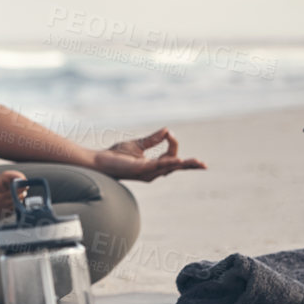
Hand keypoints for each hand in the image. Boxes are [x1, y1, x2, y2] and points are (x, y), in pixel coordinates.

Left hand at [91, 128, 206, 181]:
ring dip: (182, 164)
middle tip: (204, 165)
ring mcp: (147, 172)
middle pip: (175, 167)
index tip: (169, 133)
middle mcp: (153, 172)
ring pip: (169, 167)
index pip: (171, 156)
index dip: (173, 144)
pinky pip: (156, 166)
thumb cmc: (116, 155)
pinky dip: (167, 163)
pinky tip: (176, 160)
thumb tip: (167, 131)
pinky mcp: (139, 169)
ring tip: (196, 163)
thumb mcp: (138, 145)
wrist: (99, 161)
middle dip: (190, 165)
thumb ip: (153, 139)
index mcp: (153, 166)